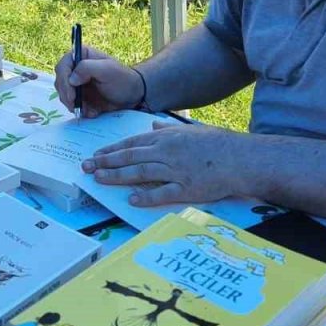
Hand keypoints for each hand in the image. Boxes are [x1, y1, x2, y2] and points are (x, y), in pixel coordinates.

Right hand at [54, 45, 144, 117]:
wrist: (133, 95)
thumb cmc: (122, 78)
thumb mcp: (107, 69)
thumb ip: (87, 68)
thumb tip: (71, 79)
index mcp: (81, 56)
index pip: (63, 65)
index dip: (64, 80)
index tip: (72, 94)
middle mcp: (76, 69)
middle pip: (60, 81)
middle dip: (67, 95)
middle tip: (76, 106)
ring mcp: (77, 84)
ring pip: (64, 95)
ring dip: (74, 105)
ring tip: (89, 110)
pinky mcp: (80, 97)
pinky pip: (73, 105)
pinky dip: (81, 110)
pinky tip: (92, 112)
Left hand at [81, 121, 252, 206]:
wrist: (238, 158)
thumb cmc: (215, 143)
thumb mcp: (189, 130)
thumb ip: (168, 129)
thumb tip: (153, 126)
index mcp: (166, 138)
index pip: (132, 143)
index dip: (111, 150)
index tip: (95, 155)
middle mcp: (166, 152)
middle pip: (130, 157)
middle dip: (105, 162)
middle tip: (86, 167)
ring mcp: (175, 170)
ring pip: (140, 173)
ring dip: (117, 177)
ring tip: (99, 180)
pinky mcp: (186, 188)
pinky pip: (163, 193)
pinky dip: (147, 196)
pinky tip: (132, 199)